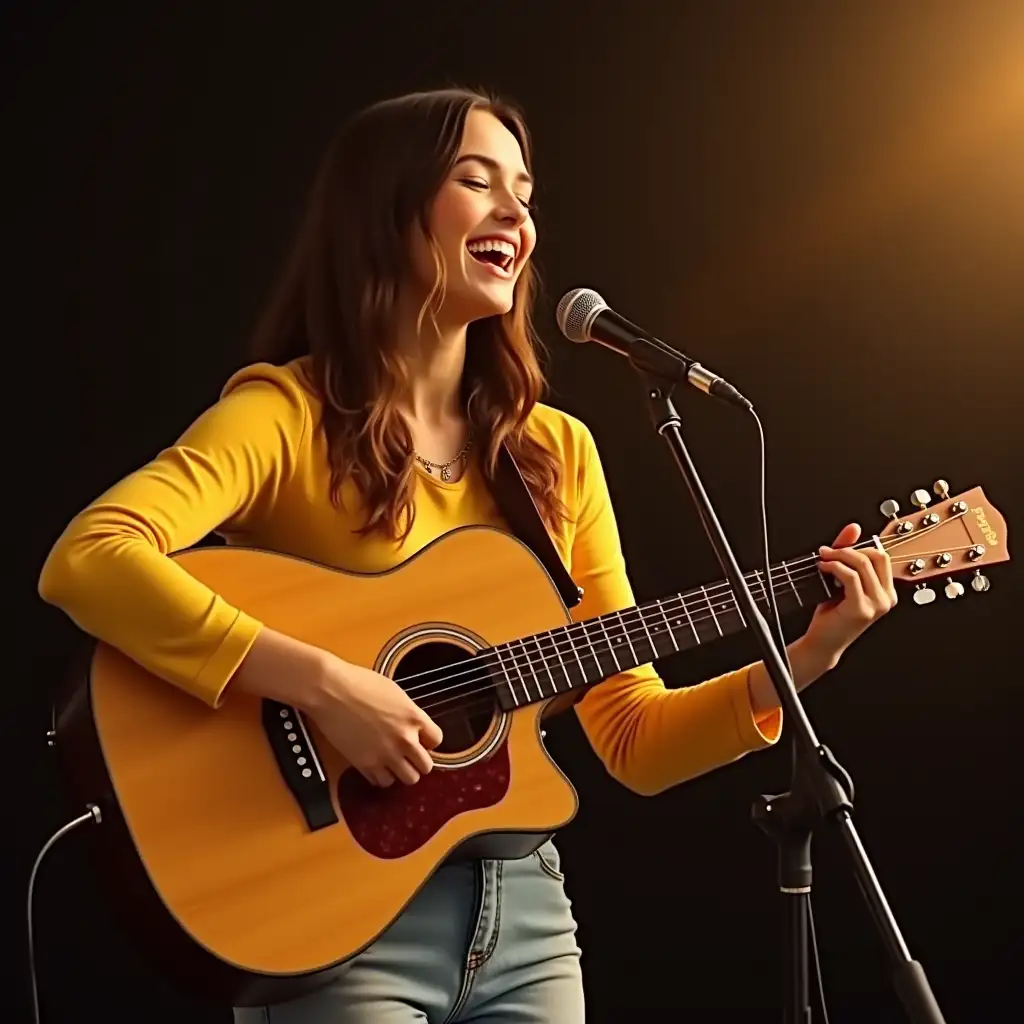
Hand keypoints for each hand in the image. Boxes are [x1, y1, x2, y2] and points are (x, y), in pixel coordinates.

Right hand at [309, 658, 443, 787]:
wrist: (330, 690)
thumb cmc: (359, 683)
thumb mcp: (394, 693)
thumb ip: (408, 713)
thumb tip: (412, 724)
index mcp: (413, 717)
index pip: (436, 740)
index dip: (428, 740)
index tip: (421, 740)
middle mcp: (404, 739)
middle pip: (426, 766)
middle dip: (418, 760)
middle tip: (408, 755)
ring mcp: (385, 754)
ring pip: (408, 779)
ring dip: (402, 771)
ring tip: (393, 762)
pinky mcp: (365, 764)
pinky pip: (382, 782)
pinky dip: (381, 776)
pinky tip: (376, 765)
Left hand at [802, 522, 896, 670]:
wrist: (823, 642)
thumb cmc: (832, 614)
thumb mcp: (842, 580)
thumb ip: (847, 554)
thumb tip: (854, 528)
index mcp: (886, 591)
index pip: (881, 556)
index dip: (858, 548)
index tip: (838, 549)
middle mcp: (886, 598)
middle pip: (874, 556)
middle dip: (847, 550)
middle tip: (828, 553)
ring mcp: (876, 604)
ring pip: (861, 564)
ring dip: (837, 557)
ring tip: (823, 561)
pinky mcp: (861, 608)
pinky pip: (850, 576)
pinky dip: (834, 567)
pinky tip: (823, 569)